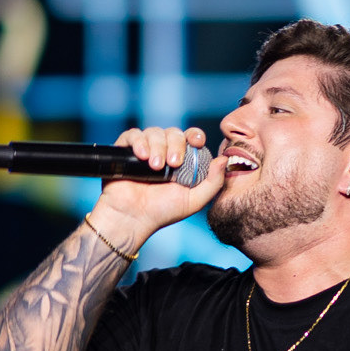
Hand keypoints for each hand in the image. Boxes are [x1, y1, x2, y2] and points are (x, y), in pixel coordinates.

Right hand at [90, 126, 225, 252]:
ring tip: (155, 167)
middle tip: (173, 164)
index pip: (190, 137)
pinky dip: (139, 141)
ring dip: (157, 147)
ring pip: (154, 132)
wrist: (133, 218)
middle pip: (173, 132)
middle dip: (175, 145)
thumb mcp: (194, 200)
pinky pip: (133, 134)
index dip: (195, 135)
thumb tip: (224, 159)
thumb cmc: (162, 212)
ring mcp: (144, 150)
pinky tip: (141, 156)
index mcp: (181, 160)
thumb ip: (213, 182)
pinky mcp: (125, 151)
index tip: (197, 142)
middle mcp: (163, 152)